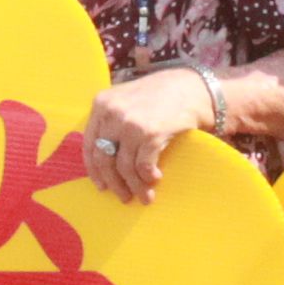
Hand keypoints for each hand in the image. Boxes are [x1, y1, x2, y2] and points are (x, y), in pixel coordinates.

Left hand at [79, 70, 207, 204]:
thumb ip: (111, 118)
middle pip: (104, 158)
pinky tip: (155, 179)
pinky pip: (143, 166)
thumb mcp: (127, 98)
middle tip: (123, 196)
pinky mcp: (151, 134)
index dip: (94, 169)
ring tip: (144, 196)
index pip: (89, 144)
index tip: (101, 185)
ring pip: (124, 167)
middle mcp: (112, 113)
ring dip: (134, 186)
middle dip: (113, 182)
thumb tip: (102, 155)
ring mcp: (130, 124)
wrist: (194, 88)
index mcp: (102, 103)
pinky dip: (148, 178)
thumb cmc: (162, 94)